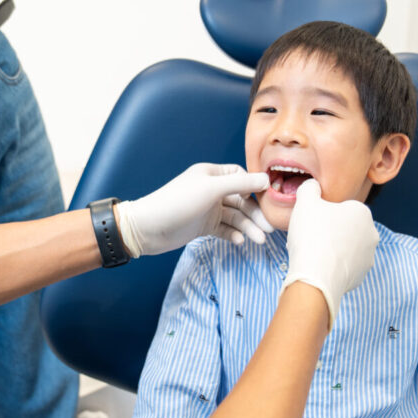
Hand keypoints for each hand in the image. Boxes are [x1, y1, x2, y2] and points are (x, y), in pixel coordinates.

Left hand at [116, 163, 270, 257]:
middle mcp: (211, 190)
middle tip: (268, 229)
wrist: (148, 228)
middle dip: (255, 214)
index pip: (241, 176)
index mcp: (212, 174)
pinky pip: (225, 229)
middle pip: (242, 200)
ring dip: (247, 227)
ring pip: (235, 217)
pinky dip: (234, 235)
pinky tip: (239, 242)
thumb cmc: (176, 203)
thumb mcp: (211, 189)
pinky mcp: (204, 226)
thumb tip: (267, 179)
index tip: (269, 200)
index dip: (256, 187)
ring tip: (258, 240)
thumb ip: (240, 184)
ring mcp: (208, 209)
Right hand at [283, 179, 378, 329]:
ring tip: (314, 253)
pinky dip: (334, 265)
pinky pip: (345, 265)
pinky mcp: (361, 275)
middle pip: (345, 227)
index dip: (322, 214)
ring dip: (333, 248)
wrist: (315, 277)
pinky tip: (320, 266)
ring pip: (346, 246)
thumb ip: (310, 187)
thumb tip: (313, 186)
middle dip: (330, 231)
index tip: (311, 222)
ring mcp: (368, 256)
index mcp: (362, 211)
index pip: (339, 208)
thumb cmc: (312, 236)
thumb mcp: (305, 201)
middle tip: (311, 237)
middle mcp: (372, 233)